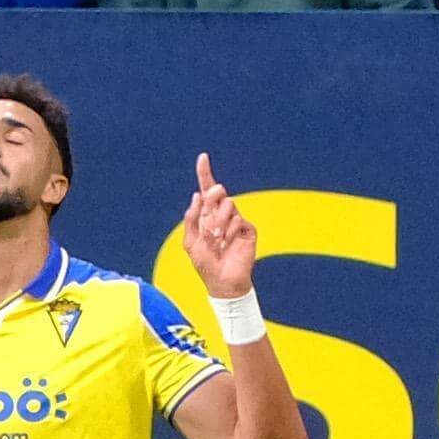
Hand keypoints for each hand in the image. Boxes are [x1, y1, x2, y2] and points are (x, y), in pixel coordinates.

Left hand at [181, 152, 256, 297]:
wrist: (222, 282)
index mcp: (207, 216)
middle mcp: (222, 215)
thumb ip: (191, 218)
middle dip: (211, 201)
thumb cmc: (205, 264)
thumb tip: (197, 195)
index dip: (205, 173)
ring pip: (228, 205)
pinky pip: (238, 220)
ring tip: (215, 241)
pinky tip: (226, 245)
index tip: (202, 157)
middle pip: (218, 193)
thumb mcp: (190, 242)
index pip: (207, 191)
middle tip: (208, 220)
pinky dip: (229, 232)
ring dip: (218, 224)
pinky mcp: (248, 229)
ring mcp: (236, 221)